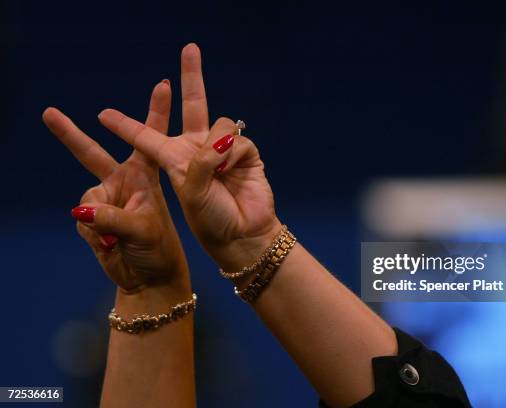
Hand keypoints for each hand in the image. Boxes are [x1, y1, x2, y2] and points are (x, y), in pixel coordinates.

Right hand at [43, 80, 189, 293]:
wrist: (150, 277)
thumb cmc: (160, 249)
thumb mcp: (143, 231)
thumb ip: (112, 219)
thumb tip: (80, 211)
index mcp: (146, 176)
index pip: (150, 139)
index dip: (155, 112)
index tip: (163, 84)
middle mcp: (124, 182)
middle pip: (92, 154)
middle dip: (70, 135)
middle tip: (49, 113)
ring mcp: (107, 200)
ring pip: (87, 199)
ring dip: (101, 221)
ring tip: (121, 238)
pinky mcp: (93, 218)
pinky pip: (82, 220)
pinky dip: (94, 235)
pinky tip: (112, 245)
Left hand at [96, 44, 280, 271]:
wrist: (244, 236)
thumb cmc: (211, 222)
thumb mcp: (190, 196)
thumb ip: (197, 166)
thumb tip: (221, 141)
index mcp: (172, 162)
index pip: (146, 137)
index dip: (126, 125)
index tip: (102, 114)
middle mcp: (197, 150)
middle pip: (193, 105)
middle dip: (192, 76)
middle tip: (190, 47)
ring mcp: (222, 150)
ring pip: (218, 122)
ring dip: (216, 145)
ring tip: (219, 172)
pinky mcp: (246, 153)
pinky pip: (238, 138)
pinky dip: (234, 152)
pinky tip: (233, 171)